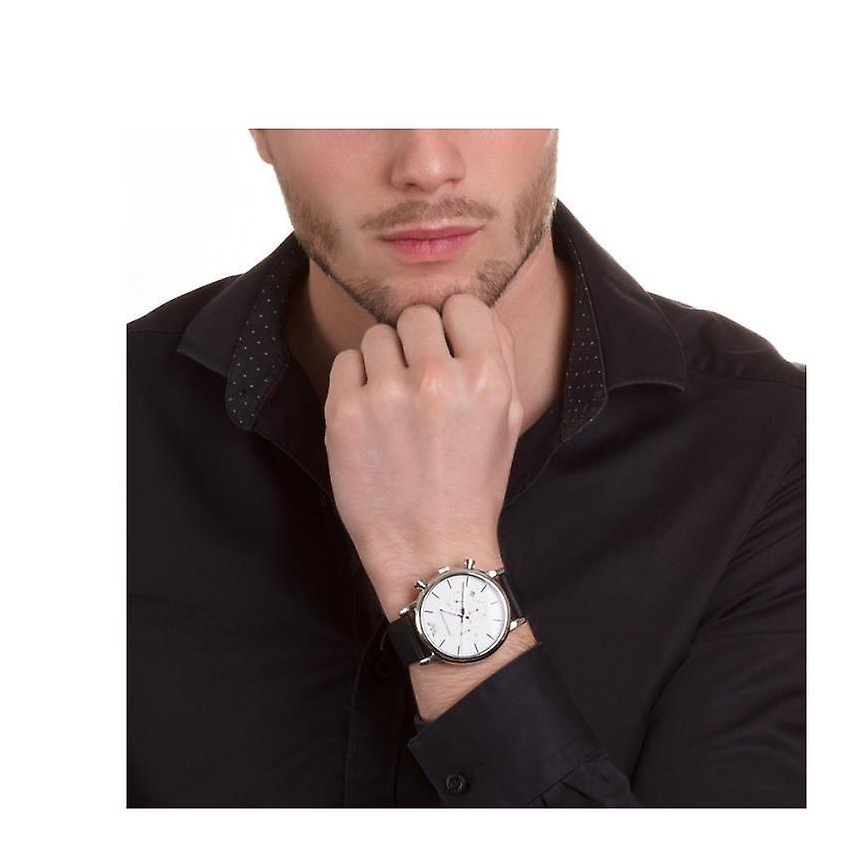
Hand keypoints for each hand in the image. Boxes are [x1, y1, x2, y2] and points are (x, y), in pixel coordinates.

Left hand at [322, 295, 523, 616]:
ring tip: (395, 404)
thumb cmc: (472, 485)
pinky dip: (355, 382)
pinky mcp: (345, 412)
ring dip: (384, 362)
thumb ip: (497, 358)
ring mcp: (387, 395)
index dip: (454, 328)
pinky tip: (372, 416)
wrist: (430, 547)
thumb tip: (471, 311)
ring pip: (377, 336)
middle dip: (417, 344)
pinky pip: (345, 361)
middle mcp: (438, 380)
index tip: (447, 353)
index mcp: (486, 379)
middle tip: (419, 384)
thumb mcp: (508, 420)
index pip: (462, 305)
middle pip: (416, 316)